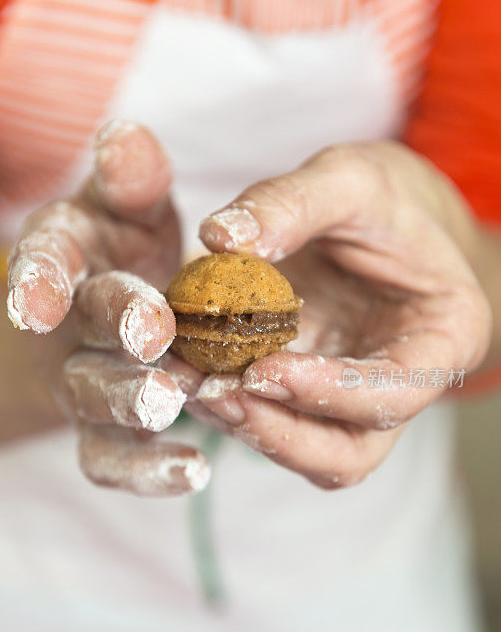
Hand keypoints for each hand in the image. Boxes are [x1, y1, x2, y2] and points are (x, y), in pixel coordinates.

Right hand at [7, 120, 209, 496]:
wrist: (113, 308)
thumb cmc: (124, 246)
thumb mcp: (129, 205)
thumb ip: (132, 180)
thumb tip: (126, 135)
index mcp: (62, 261)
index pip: (42, 265)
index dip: (36, 281)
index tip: (38, 301)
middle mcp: (63, 330)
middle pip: (77, 336)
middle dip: (112, 335)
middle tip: (155, 339)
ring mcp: (80, 384)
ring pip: (93, 405)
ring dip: (130, 406)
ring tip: (175, 404)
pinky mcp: (103, 432)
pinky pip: (112, 459)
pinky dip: (146, 469)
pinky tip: (193, 470)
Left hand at [167, 141, 491, 488]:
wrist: (385, 218)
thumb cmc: (385, 200)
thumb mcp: (349, 178)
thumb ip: (292, 202)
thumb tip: (221, 239)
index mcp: (440, 338)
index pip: (394, 393)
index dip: (329, 394)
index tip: (263, 371)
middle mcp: (400, 385)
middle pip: (349, 453)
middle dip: (279, 433)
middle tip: (215, 393)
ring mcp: (352, 399)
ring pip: (307, 452)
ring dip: (248, 429)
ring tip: (191, 384)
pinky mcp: (311, 395)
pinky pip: (275, 421)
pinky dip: (232, 406)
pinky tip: (192, 372)